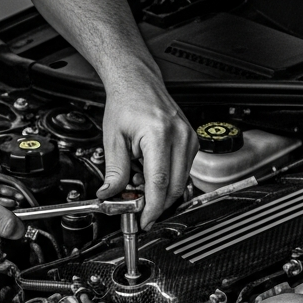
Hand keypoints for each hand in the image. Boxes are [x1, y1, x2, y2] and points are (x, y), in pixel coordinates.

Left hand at [96, 68, 197, 227]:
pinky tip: (150, 173)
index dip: (152, 207)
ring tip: (139, 181)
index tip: (144, 220)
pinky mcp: (192, 143)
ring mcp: (190, 140)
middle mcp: (180, 136)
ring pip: (180, 182)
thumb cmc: (127, 103)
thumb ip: (114, 172)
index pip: (159, 182)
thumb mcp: (113, 139)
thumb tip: (111, 195)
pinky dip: (167, 180)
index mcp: (159, 133)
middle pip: (174, 187)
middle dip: (156, 204)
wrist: (138, 82)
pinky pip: (182, 172)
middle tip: (138, 207)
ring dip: (161, 191)